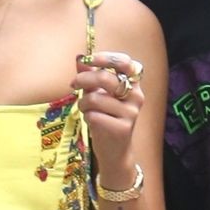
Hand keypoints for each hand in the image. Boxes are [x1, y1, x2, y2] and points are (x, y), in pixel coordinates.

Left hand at [72, 50, 144, 172]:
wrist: (115, 151)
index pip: (125, 62)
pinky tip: (91, 120)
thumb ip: (91, 76)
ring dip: (83, 102)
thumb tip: (79, 58)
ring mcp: (130, 113)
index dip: (106, 58)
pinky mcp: (122, 128)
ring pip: (96, 98)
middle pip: (105, 78)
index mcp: (133, 85)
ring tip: (85, 109)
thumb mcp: (99, 95)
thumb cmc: (107, 119)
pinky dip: (87, 116)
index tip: (89, 59)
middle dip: (84, 79)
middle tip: (73, 84)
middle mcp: (136, 97)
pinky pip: (94, 115)